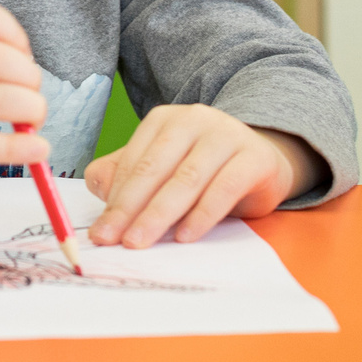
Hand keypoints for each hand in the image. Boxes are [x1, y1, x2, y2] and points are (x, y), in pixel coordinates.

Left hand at [83, 108, 316, 247]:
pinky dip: (203, 214)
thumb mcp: (163, 170)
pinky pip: (225, 187)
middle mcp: (194, 120)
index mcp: (164, 121)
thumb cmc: (203, 169)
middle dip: (131, 208)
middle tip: (114, 240)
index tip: (100, 232)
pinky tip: (186, 235)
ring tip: (141, 241)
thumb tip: (99, 189)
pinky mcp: (255, 157)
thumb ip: (126, 176)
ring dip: (160, 214)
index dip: (114, 198)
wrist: (262, 162)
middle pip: (155, 168)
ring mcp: (227, 134)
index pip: (133, 162)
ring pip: (187, 178)